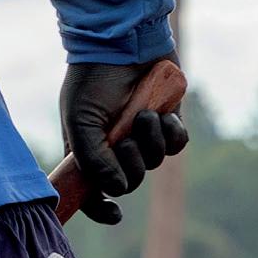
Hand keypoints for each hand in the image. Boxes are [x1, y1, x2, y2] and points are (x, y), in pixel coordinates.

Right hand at [58, 60, 190, 224]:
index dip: (100, 207)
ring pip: (156, 161)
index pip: (92, 190)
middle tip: (126, 140)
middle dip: (133, 165)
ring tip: (145, 116)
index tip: (114, 213)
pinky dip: (172, 134)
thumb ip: (93, 159)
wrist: (122, 43)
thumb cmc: (93, 80)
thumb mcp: (81, 121)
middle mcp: (115, 146)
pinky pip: (177, 144)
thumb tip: (117, 190)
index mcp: (88, 150)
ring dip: (152, 143)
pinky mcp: (167, 120)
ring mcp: (142, 134)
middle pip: (130, 180)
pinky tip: (163, 115)